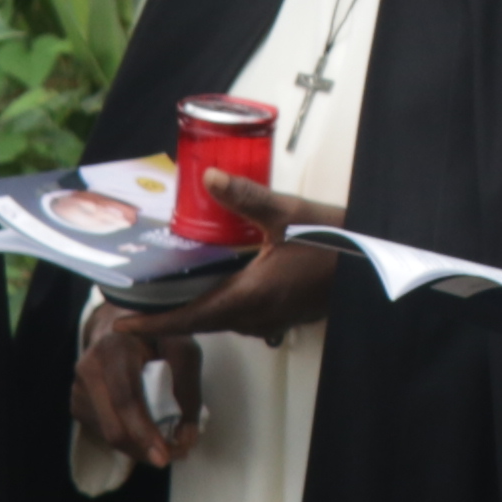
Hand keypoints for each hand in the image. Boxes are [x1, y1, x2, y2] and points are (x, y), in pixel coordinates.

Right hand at [76, 305, 214, 467]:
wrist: (121, 324)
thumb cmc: (155, 334)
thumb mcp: (182, 348)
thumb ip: (188, 389)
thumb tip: (186, 437)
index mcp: (113, 348)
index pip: (126, 399)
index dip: (145, 432)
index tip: (165, 456)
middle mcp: (88, 368)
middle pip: (113, 427)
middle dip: (145, 449)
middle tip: (175, 455)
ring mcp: (77, 387)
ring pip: (108, 436)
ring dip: (140, 447)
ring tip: (167, 440)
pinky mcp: (77, 403)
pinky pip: (104, 433)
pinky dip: (129, 439)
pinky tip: (145, 428)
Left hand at [131, 170, 352, 345]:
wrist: (378, 263)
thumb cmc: (340, 245)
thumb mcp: (287, 213)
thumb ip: (244, 197)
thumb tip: (209, 177)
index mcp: (251, 296)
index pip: (190, 318)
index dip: (153, 323)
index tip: (123, 324)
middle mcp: (257, 314)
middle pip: (200, 322)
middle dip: (165, 318)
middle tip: (135, 307)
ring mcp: (271, 318)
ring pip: (220, 320)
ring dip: (193, 311)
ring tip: (168, 294)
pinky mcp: (283, 312)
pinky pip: (240, 315)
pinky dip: (218, 304)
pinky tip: (216, 282)